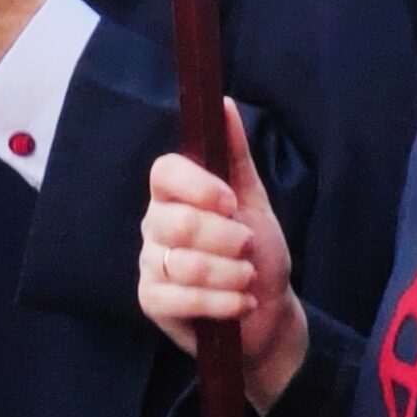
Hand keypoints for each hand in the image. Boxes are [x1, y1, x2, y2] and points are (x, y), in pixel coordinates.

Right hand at [139, 102, 306, 412]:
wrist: (267, 312)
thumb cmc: (257, 251)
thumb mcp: (253, 200)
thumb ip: (235, 155)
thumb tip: (224, 104)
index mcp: (175, 193)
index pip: (164, 172)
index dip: (197, 185)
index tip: (231, 202)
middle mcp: (155, 224)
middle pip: (176, 221)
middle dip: (226, 238)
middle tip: (249, 246)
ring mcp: (150, 263)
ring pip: (183, 263)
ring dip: (230, 274)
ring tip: (248, 278)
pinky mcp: (152, 301)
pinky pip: (180, 298)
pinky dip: (221, 303)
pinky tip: (241, 303)